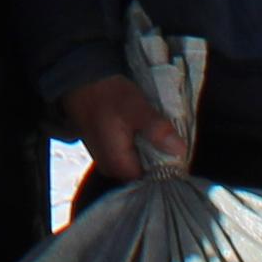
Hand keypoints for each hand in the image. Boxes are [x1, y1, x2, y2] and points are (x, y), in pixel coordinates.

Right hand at [70, 77, 192, 184]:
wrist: (81, 82)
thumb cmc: (108, 94)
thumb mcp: (137, 108)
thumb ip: (157, 130)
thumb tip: (180, 150)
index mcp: (118, 165)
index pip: (153, 179)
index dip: (169, 166)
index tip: (178, 149)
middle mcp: (111, 169)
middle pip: (145, 173)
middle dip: (159, 157)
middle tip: (168, 136)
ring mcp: (107, 161)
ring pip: (137, 163)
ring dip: (149, 150)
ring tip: (155, 131)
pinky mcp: (107, 151)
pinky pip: (129, 155)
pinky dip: (139, 145)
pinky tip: (143, 131)